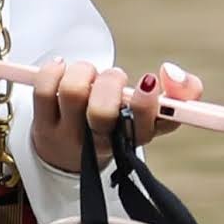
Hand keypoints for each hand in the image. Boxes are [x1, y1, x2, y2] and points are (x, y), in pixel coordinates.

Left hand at [26, 58, 197, 160]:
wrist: (69, 155)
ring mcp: (69, 136)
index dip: (148, 104)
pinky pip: (44, 89)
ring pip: (72, 93)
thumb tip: (171, 72)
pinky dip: (54, 70)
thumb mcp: (151, 114)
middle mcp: (102, 143)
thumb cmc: (118, 125)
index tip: (149, 80)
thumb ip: (180, 92)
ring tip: (87, 74)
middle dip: (109, 82)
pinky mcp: (43, 125)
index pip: (147, 128)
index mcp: (136, 139)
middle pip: (102, 113)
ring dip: (83, 71)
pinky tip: (61, 68)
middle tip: (113, 78)